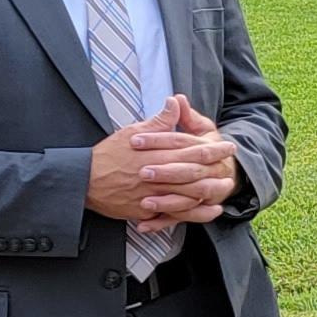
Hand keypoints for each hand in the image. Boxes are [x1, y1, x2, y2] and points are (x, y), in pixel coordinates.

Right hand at [86, 98, 227, 227]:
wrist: (84, 180)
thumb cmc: (108, 154)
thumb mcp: (132, 132)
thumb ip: (158, 122)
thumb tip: (175, 101)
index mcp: (157, 154)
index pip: (192, 149)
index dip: (214, 148)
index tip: (228, 146)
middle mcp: (158, 175)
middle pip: (195, 173)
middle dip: (217, 171)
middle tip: (233, 168)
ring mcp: (153, 195)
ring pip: (189, 196)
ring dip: (211, 193)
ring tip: (226, 188)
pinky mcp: (146, 211)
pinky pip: (175, 215)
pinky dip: (195, 214)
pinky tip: (209, 210)